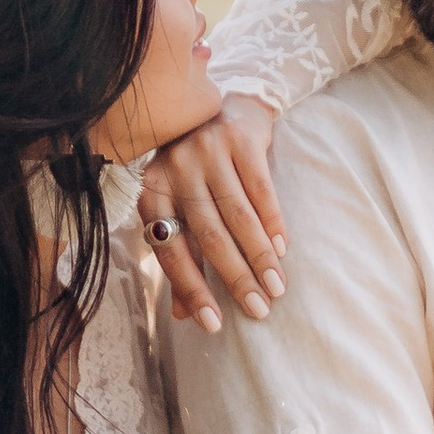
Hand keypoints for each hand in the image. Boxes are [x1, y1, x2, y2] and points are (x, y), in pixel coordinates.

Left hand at [139, 95, 286, 329]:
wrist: (223, 109)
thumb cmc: (198, 171)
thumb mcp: (181, 208)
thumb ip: (182, 255)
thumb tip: (183, 315)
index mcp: (150, 191)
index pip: (169, 250)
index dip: (191, 288)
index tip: (213, 324)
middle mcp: (174, 169)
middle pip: (207, 235)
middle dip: (234, 278)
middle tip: (258, 310)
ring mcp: (206, 150)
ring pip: (236, 215)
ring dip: (259, 256)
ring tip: (276, 287)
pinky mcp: (238, 138)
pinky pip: (260, 189)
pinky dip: (273, 222)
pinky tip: (282, 249)